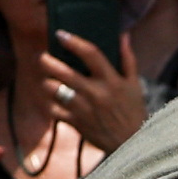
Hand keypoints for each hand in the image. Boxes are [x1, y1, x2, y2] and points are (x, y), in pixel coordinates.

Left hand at [30, 29, 149, 157]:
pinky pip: (54, 110)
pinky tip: (53, 100)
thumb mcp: (135, 84)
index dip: (74, 42)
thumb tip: (123, 35)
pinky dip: (51, 104)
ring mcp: (85, 109)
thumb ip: (127, 59)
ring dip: (48, 83)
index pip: (91, 54)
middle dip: (49, 62)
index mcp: (112, 80)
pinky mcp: (77, 123)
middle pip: (65, 72)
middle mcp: (96, 93)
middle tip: (42, 57)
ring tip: (48, 79)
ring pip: (55, 90)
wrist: (132, 144)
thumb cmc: (134, 111)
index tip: (60, 34)